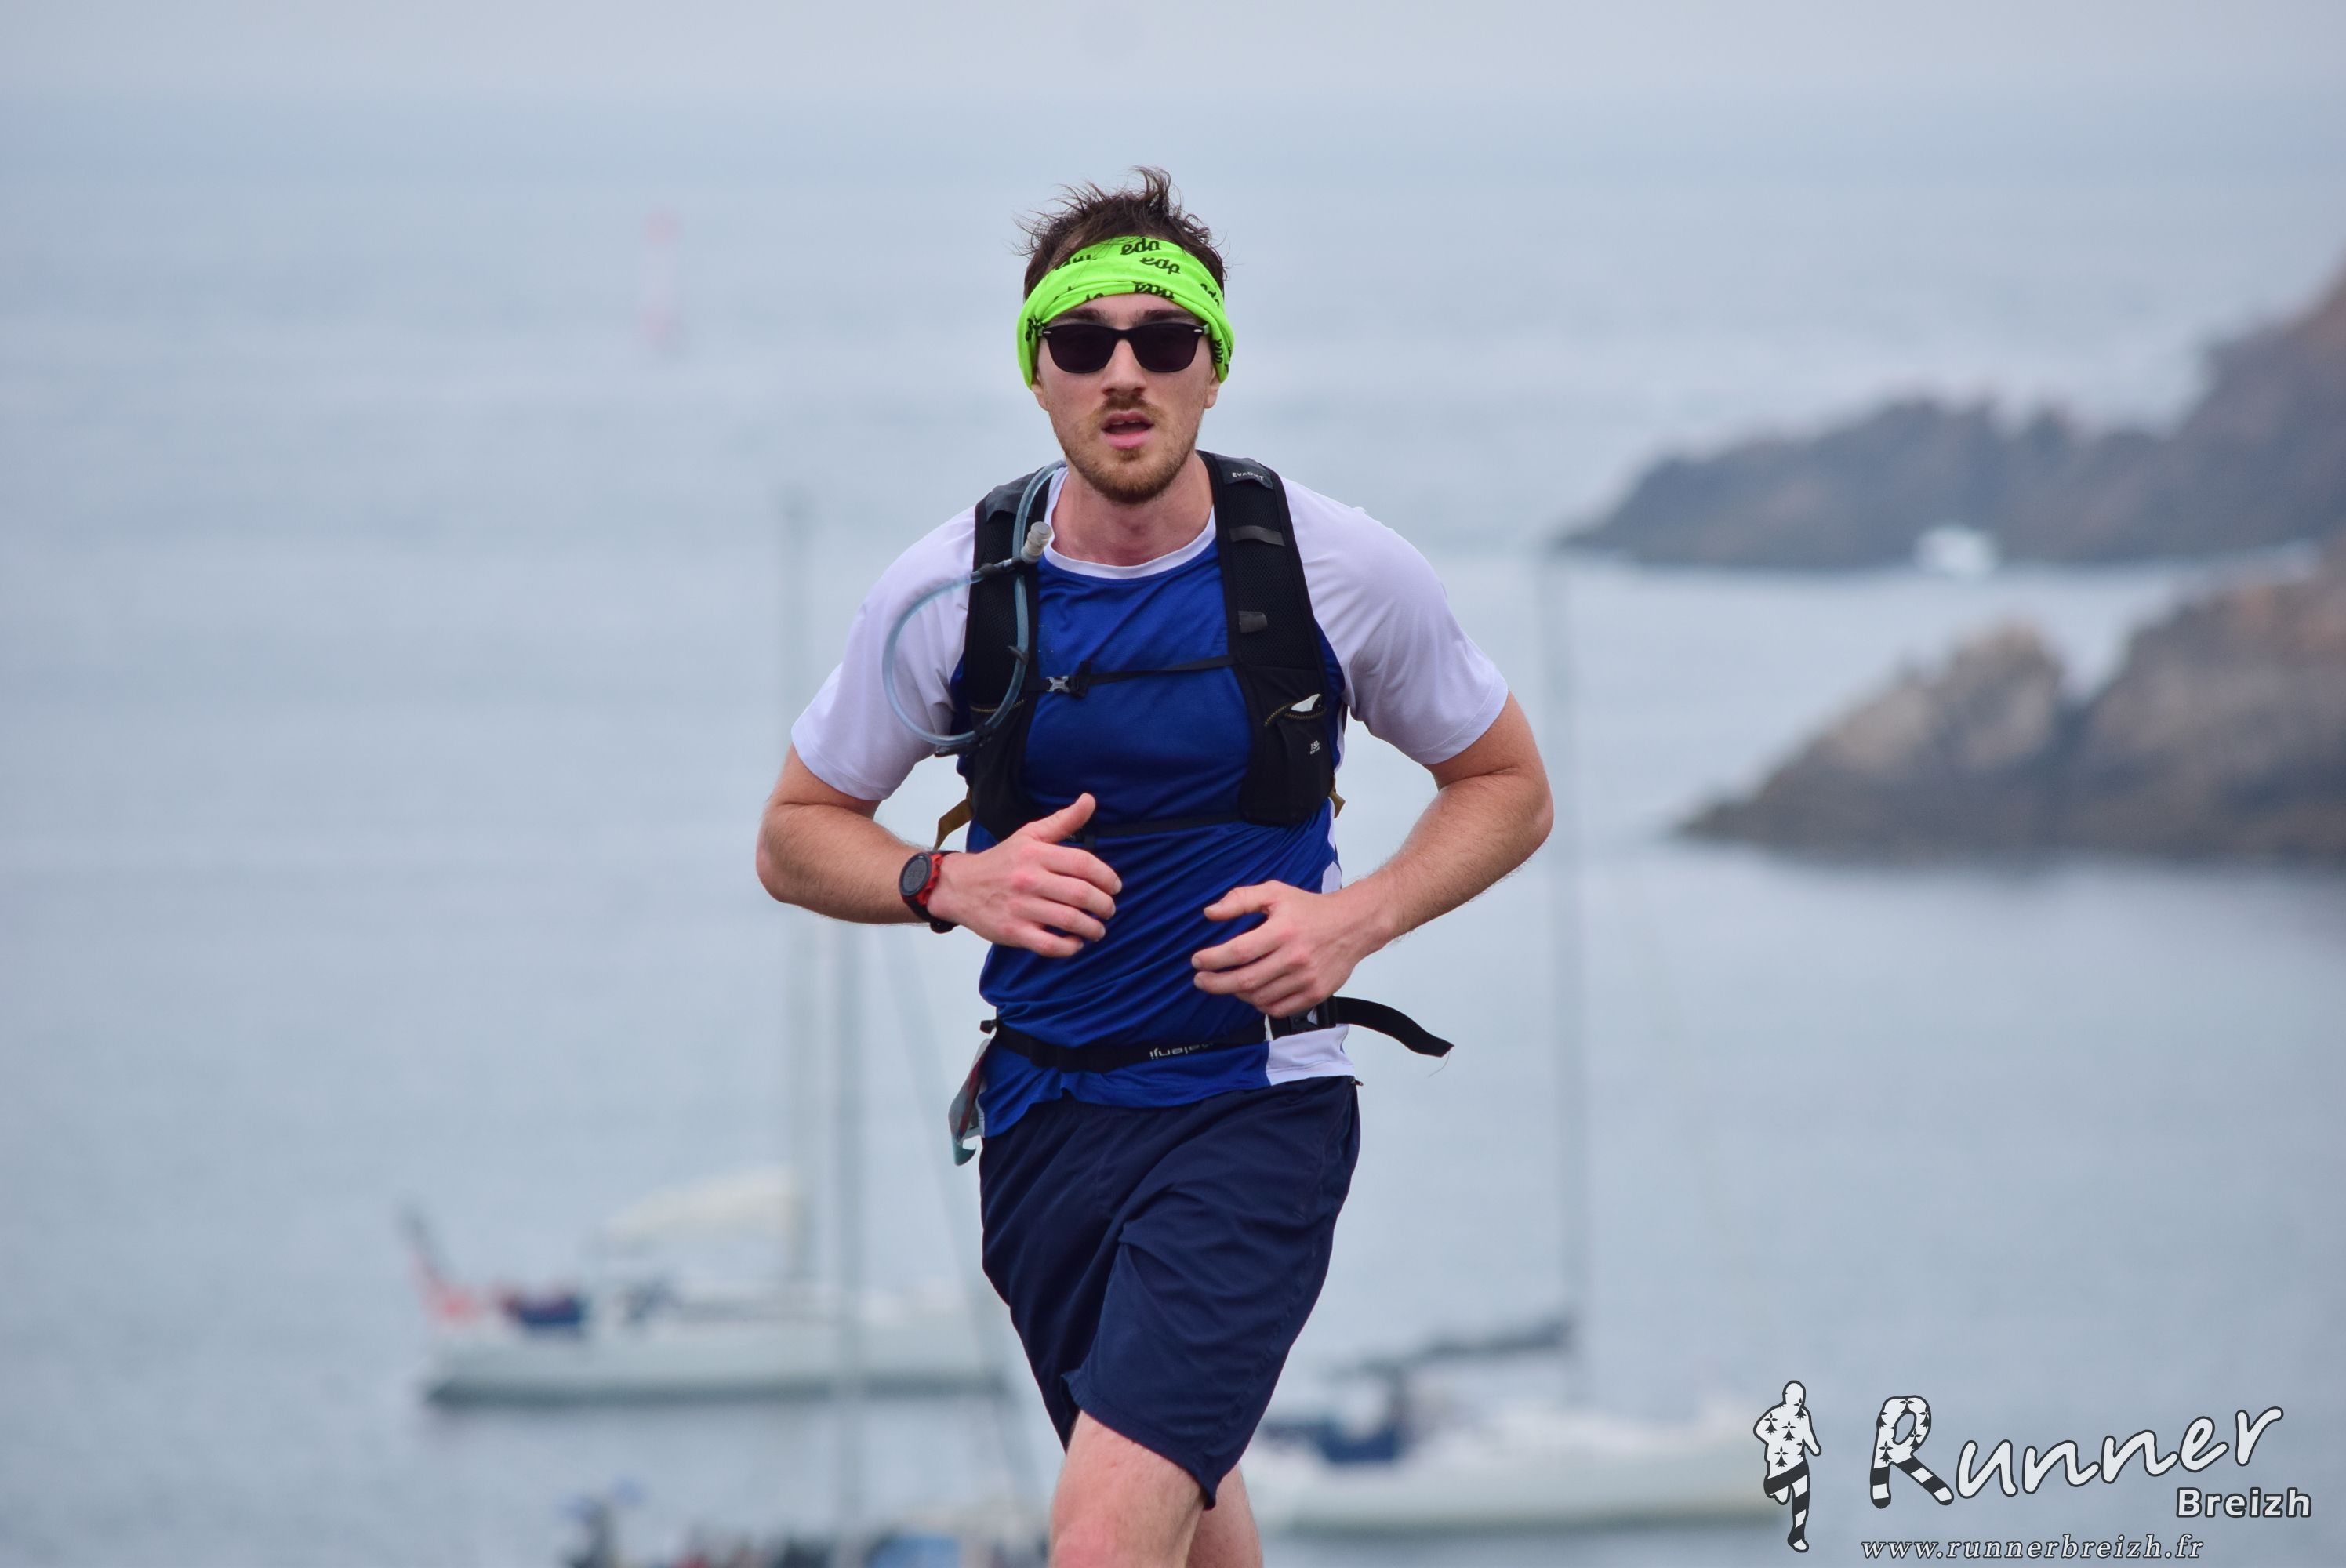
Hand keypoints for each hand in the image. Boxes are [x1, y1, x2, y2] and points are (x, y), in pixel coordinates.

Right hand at [927, 794, 1119, 957]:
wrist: (959, 887)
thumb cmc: (1001, 861)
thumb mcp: (1029, 835)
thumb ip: (1063, 821)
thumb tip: (1089, 800)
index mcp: (1036, 854)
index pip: (1084, 864)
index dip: (1107, 877)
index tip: (1115, 887)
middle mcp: (1029, 879)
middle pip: (1081, 894)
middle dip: (1104, 905)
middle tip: (1109, 909)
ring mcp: (1021, 907)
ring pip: (1070, 920)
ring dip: (1092, 928)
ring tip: (1097, 929)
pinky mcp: (1014, 932)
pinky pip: (1050, 944)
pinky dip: (1069, 947)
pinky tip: (1075, 942)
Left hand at [1191, 881, 1383, 1018]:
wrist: (1353, 925)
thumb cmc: (1311, 909)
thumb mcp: (1275, 892)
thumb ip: (1240, 899)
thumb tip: (1210, 912)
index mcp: (1283, 930)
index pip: (1238, 951)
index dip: (1213, 959)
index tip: (1197, 960)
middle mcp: (1295, 957)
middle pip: (1245, 980)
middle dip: (1215, 983)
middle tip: (1200, 980)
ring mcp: (1306, 978)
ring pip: (1259, 997)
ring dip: (1236, 993)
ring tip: (1226, 983)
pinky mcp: (1315, 993)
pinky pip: (1278, 1009)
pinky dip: (1259, 1005)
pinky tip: (1252, 993)